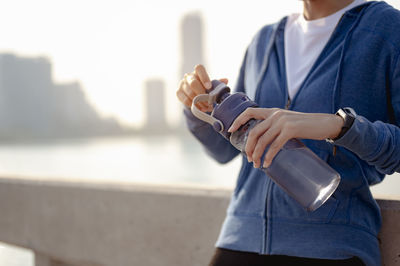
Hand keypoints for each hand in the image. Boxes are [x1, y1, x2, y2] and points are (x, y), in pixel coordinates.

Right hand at [176, 64, 227, 111]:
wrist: (194, 94)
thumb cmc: (205, 87)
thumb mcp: (212, 84)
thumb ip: (218, 83)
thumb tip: (226, 80)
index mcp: (198, 72)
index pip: (199, 69)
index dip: (204, 77)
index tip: (209, 87)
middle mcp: (189, 76)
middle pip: (193, 83)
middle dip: (202, 94)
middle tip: (209, 102)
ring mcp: (182, 84)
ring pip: (189, 93)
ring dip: (199, 101)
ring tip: (206, 107)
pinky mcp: (178, 92)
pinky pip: (185, 100)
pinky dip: (193, 105)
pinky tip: (199, 108)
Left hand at [228, 108, 343, 168]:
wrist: (325, 123)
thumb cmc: (306, 126)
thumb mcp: (287, 122)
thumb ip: (275, 126)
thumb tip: (263, 141)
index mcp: (273, 111)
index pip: (249, 111)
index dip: (238, 120)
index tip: (231, 130)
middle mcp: (275, 115)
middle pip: (254, 132)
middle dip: (248, 147)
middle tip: (249, 159)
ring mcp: (282, 122)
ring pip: (262, 140)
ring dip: (257, 154)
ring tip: (256, 164)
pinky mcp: (290, 130)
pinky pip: (274, 146)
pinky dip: (269, 156)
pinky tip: (267, 163)